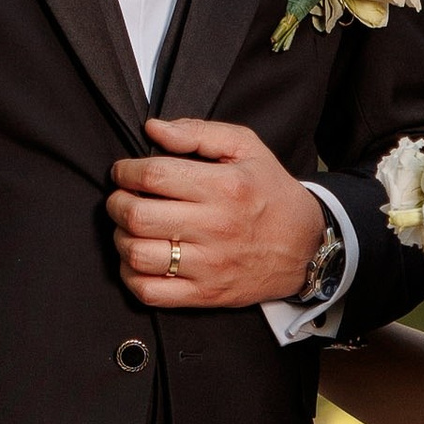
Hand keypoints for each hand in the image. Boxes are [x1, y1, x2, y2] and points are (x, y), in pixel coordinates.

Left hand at [110, 118, 326, 309]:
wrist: (307, 247)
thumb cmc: (271, 193)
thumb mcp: (247, 148)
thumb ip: (198, 132)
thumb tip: (153, 129)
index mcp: (225, 186)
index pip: (153, 175)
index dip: (126, 171)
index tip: (124, 171)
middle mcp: (216, 227)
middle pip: (137, 215)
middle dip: (116, 203)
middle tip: (120, 198)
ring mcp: (210, 265)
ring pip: (138, 254)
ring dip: (120, 238)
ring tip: (128, 228)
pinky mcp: (207, 294)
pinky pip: (150, 292)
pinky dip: (131, 276)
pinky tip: (137, 260)